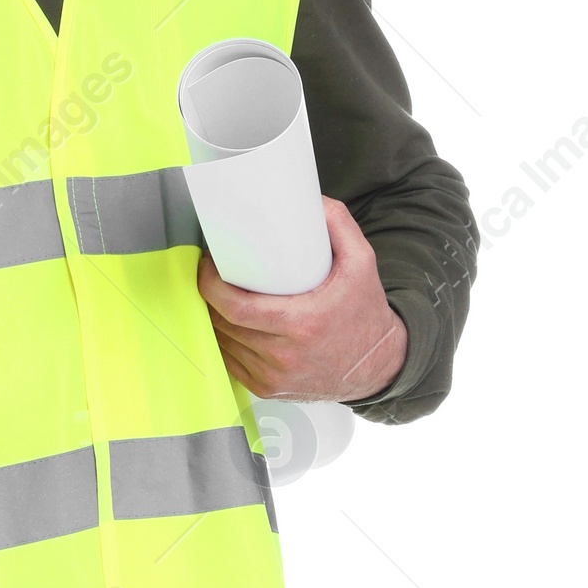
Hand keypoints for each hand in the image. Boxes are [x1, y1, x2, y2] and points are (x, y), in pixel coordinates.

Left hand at [199, 196, 406, 403]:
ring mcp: (274, 376)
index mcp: (302, 324)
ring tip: (219, 295)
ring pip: (223, 343)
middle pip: (223, 323)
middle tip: (213, 273)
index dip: (210, 285)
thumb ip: (339, 225)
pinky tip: (226, 324)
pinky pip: (231, 363)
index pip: (235, 308)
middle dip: (209, 296)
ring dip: (214, 318)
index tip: (208, 266)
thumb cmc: (365, 312)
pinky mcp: (268, 389)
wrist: (378, 364)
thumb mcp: (362, 263)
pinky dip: (225, 343)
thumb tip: (310, 198)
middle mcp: (284, 356)